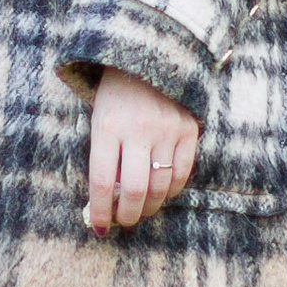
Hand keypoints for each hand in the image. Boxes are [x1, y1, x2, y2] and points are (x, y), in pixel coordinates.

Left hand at [87, 70, 199, 233]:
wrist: (147, 58)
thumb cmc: (115, 96)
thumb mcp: (99, 120)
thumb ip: (103, 157)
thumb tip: (105, 202)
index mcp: (107, 126)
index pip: (103, 181)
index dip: (101, 211)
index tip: (100, 227)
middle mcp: (138, 129)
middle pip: (135, 190)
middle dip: (128, 214)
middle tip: (124, 221)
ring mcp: (167, 129)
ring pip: (161, 186)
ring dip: (150, 206)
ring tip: (142, 209)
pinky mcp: (188, 129)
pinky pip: (182, 172)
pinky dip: (171, 190)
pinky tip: (161, 193)